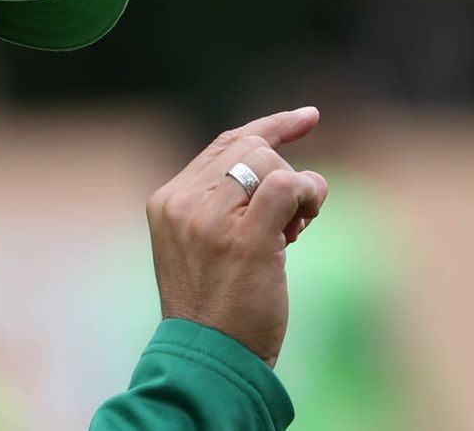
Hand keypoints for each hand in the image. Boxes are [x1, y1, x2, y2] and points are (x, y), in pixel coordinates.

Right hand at [146, 107, 327, 367]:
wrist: (211, 356)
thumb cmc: (215, 306)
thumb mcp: (199, 244)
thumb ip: (219, 202)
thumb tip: (273, 165)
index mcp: (165, 200)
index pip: (223, 144)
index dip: (270, 126)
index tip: (308, 117)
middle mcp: (181, 202)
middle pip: (250, 148)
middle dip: (285, 173)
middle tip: (296, 219)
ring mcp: (209, 218)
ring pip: (269, 162)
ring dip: (300, 190)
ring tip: (294, 232)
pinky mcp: (243, 238)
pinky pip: (287, 185)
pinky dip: (308, 196)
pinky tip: (303, 223)